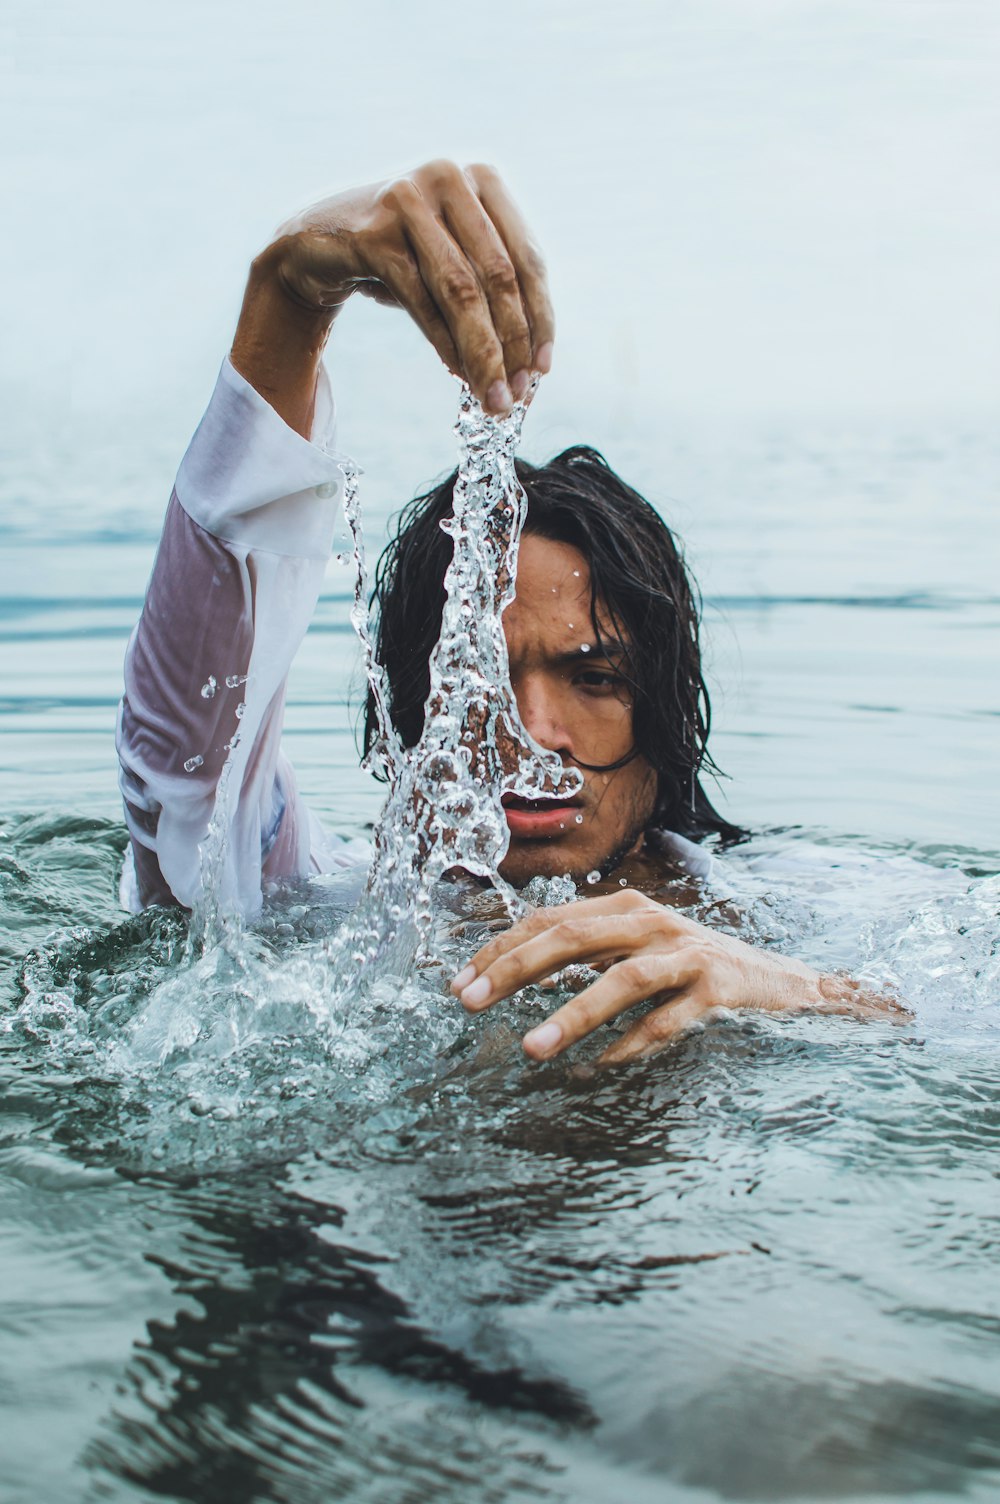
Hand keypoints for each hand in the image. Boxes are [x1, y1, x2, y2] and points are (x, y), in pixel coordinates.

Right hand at [232, 160, 552, 431]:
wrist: (317, 242)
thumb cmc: (400, 255)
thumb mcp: (453, 261)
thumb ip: (493, 294)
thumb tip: (529, 367)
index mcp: (483, 178)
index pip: (527, 259)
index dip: (540, 318)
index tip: (542, 368)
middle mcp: (450, 177)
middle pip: (498, 276)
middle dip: (512, 344)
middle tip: (516, 394)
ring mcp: (409, 199)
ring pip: (461, 290)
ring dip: (481, 352)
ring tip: (491, 396)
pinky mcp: (373, 232)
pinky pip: (420, 299)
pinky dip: (443, 342)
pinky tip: (456, 372)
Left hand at [450, 890, 901, 1064]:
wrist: (782, 981)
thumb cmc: (694, 967)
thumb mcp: (636, 949)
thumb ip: (587, 953)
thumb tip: (516, 969)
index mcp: (626, 907)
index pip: (549, 920)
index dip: (500, 949)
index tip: (459, 982)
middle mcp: (653, 921)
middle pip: (572, 937)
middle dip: (515, 970)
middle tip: (470, 1003)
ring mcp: (687, 953)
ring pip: (621, 979)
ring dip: (571, 1014)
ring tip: (531, 1049)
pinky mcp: (718, 988)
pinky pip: (668, 1020)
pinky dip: (632, 1043)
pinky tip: (598, 1067)